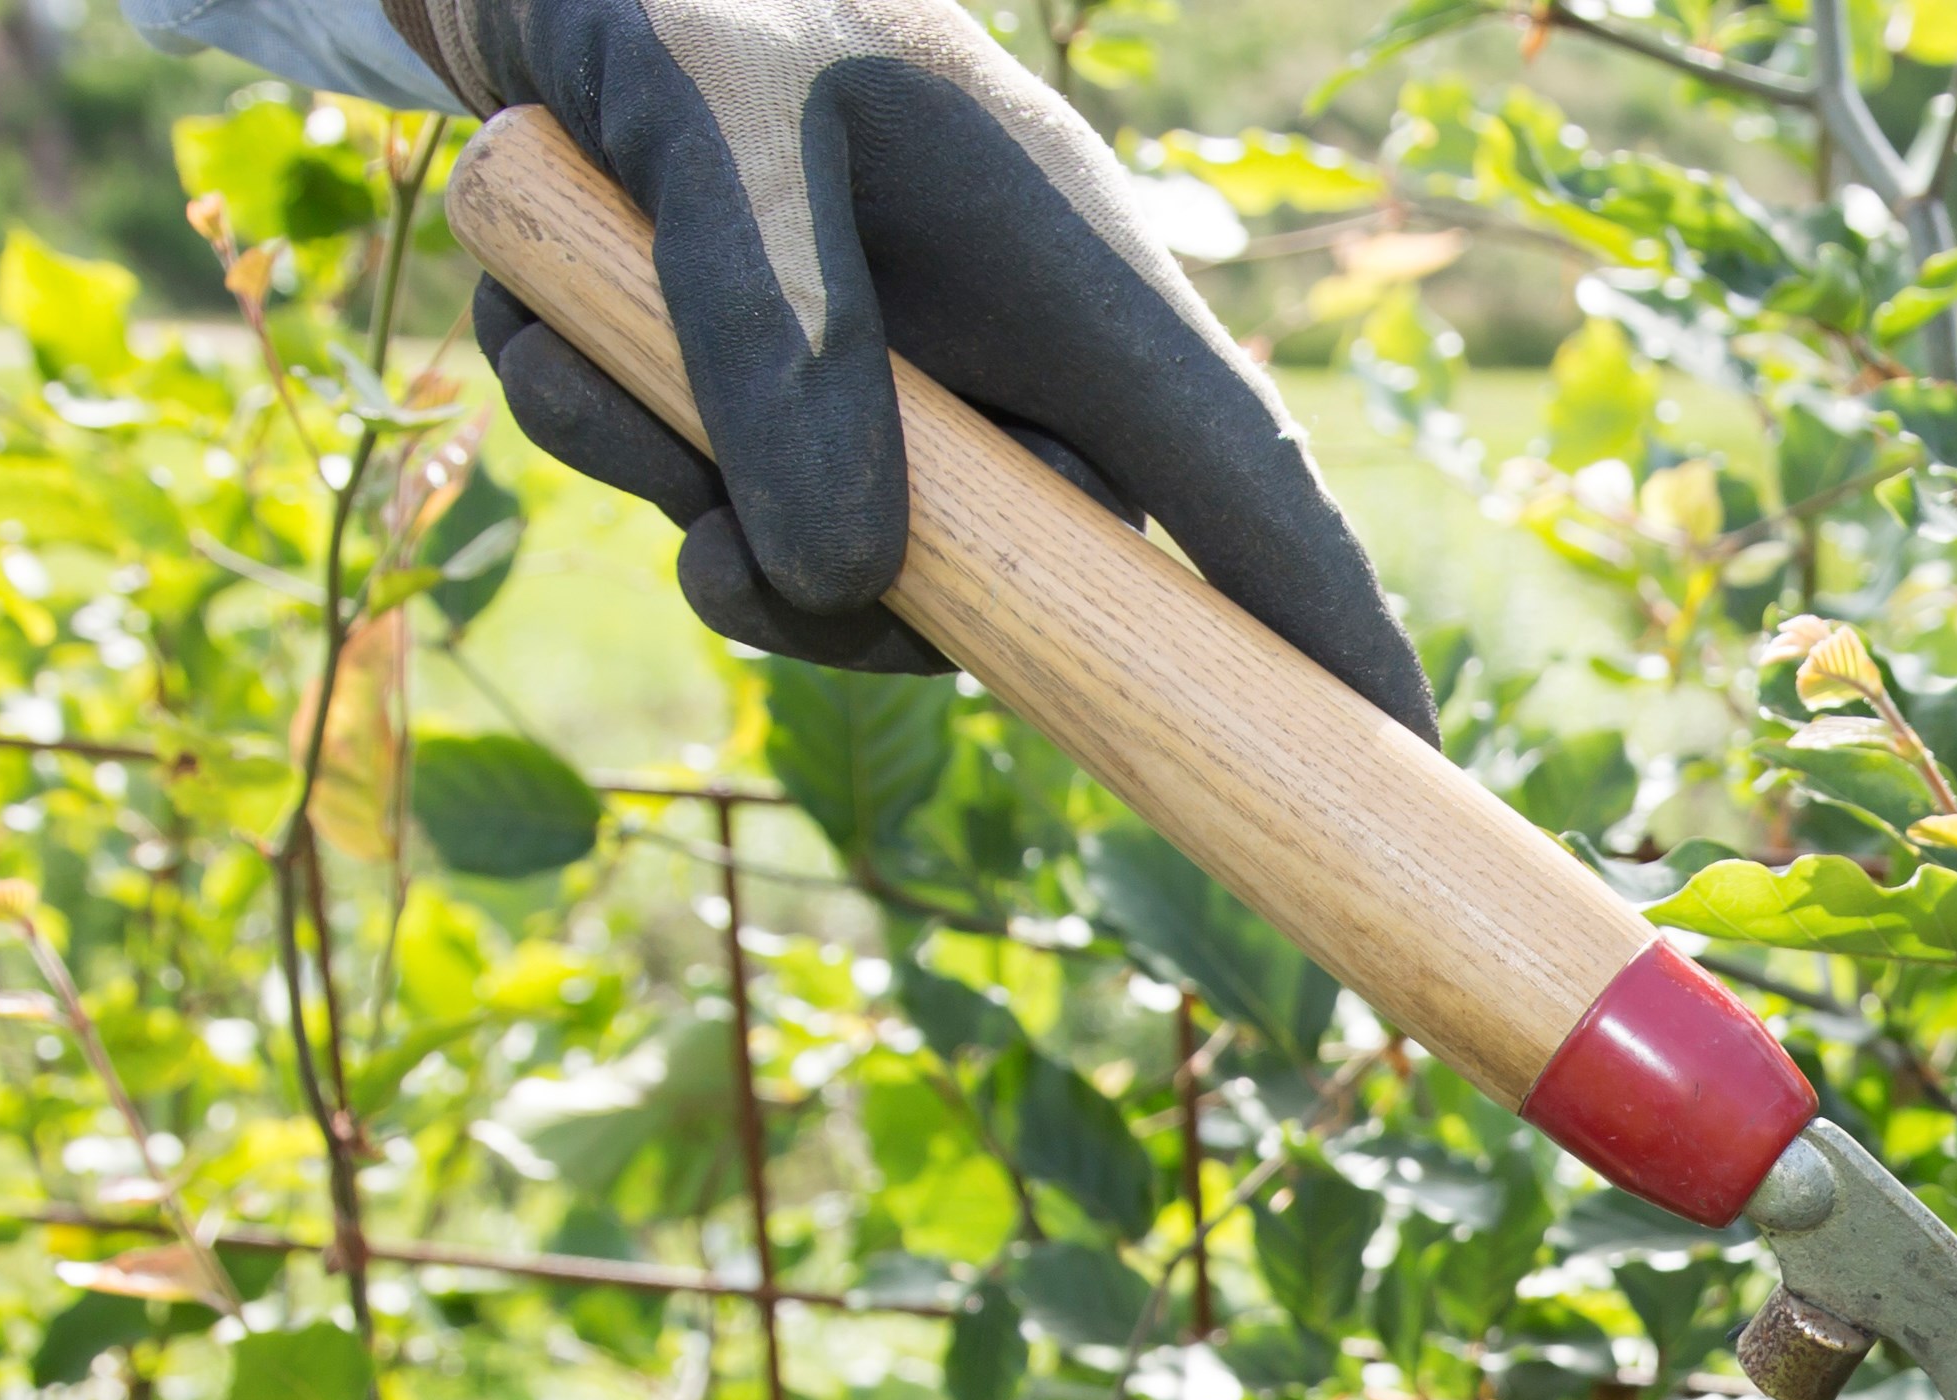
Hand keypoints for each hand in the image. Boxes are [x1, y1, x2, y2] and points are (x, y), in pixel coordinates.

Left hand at [405, 0, 1429, 719]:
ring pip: (833, 580)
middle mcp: (1010, 373)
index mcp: (1078, 287)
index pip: (1241, 490)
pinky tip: (557, 316)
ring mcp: (898, 406)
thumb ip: (776, 336)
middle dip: (836, 593)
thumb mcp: (722, 127)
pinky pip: (709, 520)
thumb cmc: (695, 1)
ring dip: (684, 500)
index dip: (1326, 635)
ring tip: (579, 342)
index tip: (1399, 766)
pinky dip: (610, 441)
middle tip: (707, 537)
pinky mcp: (777, 419)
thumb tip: (832, 577)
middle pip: (1009, 598)